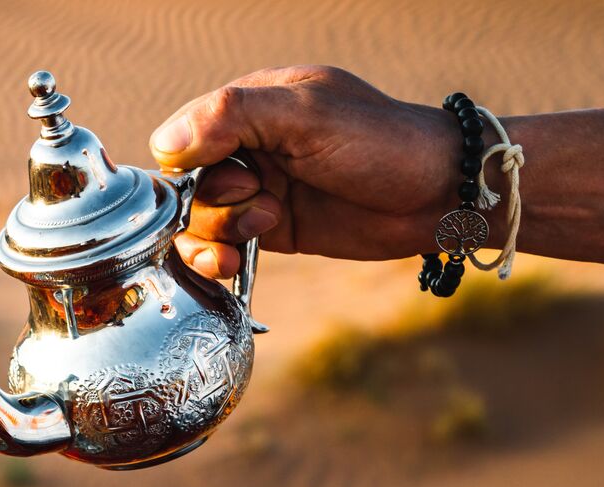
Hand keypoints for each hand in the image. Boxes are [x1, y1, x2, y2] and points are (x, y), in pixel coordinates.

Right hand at [149, 66, 462, 278]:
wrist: (438, 196)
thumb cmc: (382, 143)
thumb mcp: (308, 116)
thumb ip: (234, 117)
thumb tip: (165, 142)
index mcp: (250, 106)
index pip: (182, 137)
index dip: (189, 168)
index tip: (233, 178)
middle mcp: (247, 148)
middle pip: (185, 187)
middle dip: (210, 206)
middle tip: (260, 203)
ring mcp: (257, 191)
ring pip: (196, 222)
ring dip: (214, 235)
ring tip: (260, 231)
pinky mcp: (269, 230)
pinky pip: (219, 248)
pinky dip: (217, 260)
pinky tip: (234, 264)